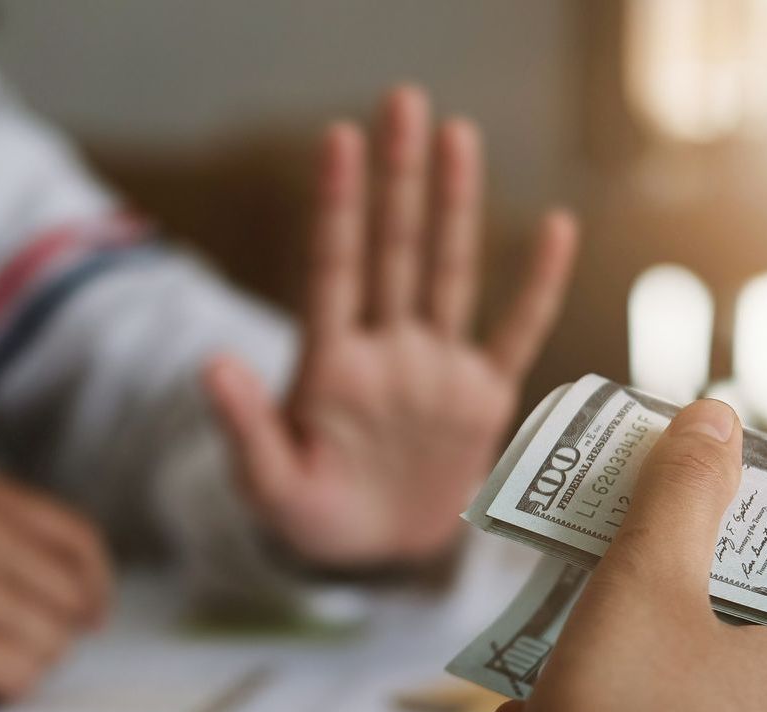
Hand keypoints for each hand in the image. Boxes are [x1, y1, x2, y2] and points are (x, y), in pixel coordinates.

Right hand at [0, 462, 110, 702]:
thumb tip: (83, 606)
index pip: (70, 535)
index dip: (94, 583)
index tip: (95, 613)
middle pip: (66, 597)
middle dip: (48, 633)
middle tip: (5, 648)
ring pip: (50, 640)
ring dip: (24, 663)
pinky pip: (18, 674)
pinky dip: (5, 688)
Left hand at [204, 86, 578, 566]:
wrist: (376, 555)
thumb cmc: (314, 518)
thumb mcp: (270, 486)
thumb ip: (247, 429)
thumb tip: (210, 364)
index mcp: (332, 365)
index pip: (335, 269)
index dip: (339, 206)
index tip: (339, 139)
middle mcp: (388, 350)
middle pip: (395, 251)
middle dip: (399, 179)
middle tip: (404, 102)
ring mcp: (436, 367)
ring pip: (449, 273)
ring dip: (456, 207)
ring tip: (459, 135)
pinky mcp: (482, 396)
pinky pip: (516, 331)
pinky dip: (536, 284)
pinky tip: (556, 228)